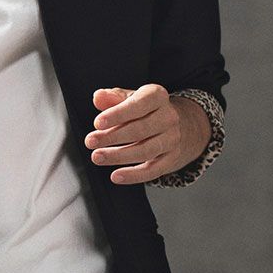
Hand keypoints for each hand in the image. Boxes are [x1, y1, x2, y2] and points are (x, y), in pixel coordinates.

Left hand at [83, 84, 209, 184]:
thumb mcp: (132, 97)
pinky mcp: (171, 159)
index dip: (118, 114)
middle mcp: (168, 117)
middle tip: (90, 142)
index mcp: (158, 96)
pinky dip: (133, 175)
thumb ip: (114, 97)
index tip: (98, 123)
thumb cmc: (148, 111)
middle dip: (113, 137)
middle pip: (140, 129)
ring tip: (97, 157)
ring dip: (119, 156)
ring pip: (146, 151)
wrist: (181, 125)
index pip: (139, 104)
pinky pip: (153, 170)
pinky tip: (116, 176)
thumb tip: (99, 97)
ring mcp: (172, 139)